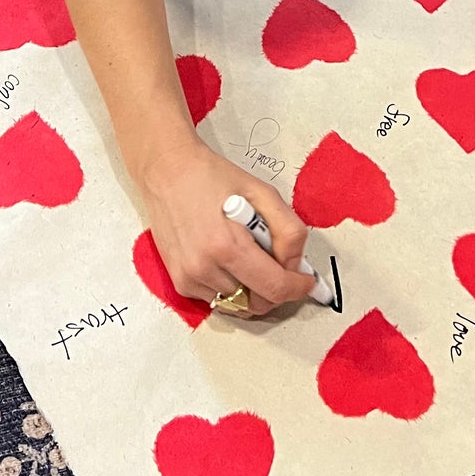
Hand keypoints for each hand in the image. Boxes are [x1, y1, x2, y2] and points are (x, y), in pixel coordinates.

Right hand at [137, 133, 316, 317]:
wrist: (167, 171)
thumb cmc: (212, 177)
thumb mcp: (262, 192)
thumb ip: (288, 230)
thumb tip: (295, 264)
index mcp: (227, 246)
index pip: (274, 287)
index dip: (297, 287)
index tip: (307, 281)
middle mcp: (204, 268)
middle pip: (257, 303)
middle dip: (276, 289)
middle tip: (279, 263)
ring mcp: (189, 278)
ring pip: (238, 304)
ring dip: (252, 288)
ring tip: (247, 253)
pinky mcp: (179, 282)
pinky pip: (217, 299)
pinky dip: (231, 286)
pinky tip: (228, 259)